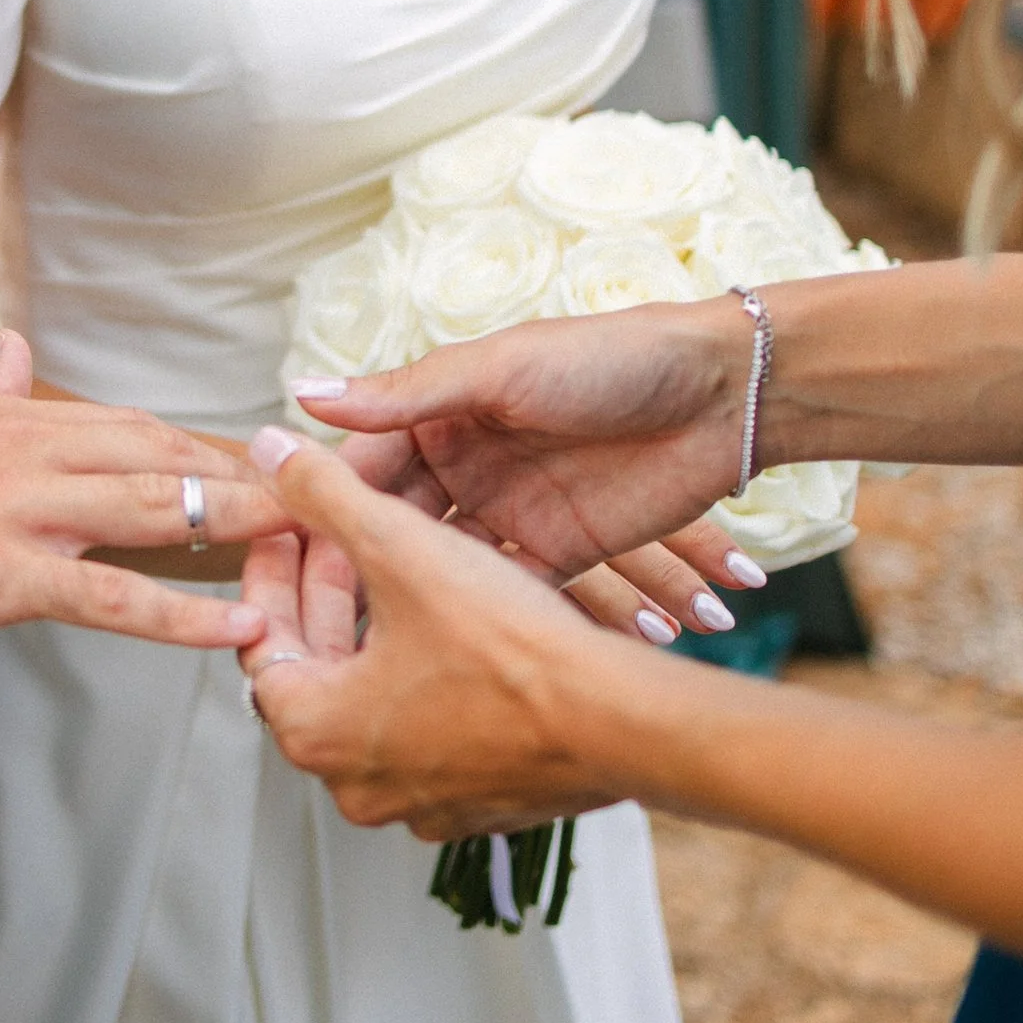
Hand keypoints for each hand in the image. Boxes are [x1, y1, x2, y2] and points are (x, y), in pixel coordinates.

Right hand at [0, 331, 279, 664]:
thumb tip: (13, 347)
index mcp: (4, 420)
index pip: (127, 424)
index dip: (198, 445)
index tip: (257, 461)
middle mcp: (20, 453)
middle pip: (158, 458)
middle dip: (241, 479)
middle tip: (313, 499)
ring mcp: (14, 514)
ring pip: (151, 512)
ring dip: (237, 528)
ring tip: (306, 546)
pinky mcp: (0, 578)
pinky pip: (112, 599)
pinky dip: (184, 617)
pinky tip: (238, 630)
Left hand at [238, 437, 672, 834]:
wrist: (619, 720)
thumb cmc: (508, 646)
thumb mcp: (402, 548)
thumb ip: (325, 494)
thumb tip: (268, 449)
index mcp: (315, 732)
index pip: (261, 642)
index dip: (272, 572)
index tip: (287, 528)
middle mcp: (355, 783)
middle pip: (314, 672)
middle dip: (323, 598)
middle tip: (336, 538)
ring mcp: (419, 800)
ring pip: (374, 700)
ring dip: (376, 635)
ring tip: (395, 571)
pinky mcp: (476, 800)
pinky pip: (430, 730)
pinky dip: (427, 676)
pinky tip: (454, 625)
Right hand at [291, 302, 765, 616]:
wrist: (725, 390)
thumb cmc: (608, 357)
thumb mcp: (500, 370)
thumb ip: (407, 395)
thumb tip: (303, 391)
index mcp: (437, 416)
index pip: (363, 476)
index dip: (328, 523)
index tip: (297, 578)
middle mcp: (463, 468)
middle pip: (400, 536)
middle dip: (375, 587)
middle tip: (345, 645)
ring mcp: (512, 514)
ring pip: (460, 576)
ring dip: (444, 612)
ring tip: (412, 665)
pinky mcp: (566, 552)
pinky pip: (525, 596)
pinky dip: (514, 621)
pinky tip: (496, 654)